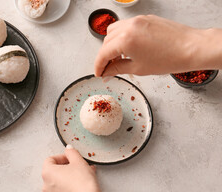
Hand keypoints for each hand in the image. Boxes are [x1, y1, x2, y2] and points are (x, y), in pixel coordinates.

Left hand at [42, 145, 99, 191]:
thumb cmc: (82, 183)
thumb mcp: (78, 161)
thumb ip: (72, 152)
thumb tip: (69, 149)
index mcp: (47, 173)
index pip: (50, 159)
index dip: (62, 156)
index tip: (71, 158)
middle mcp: (46, 186)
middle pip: (54, 171)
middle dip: (67, 167)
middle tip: (78, 166)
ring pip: (59, 183)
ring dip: (70, 177)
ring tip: (83, 176)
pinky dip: (70, 189)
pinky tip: (82, 186)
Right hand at [94, 15, 217, 76]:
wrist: (191, 47)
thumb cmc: (169, 58)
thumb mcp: (139, 68)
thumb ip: (118, 69)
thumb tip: (107, 72)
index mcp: (125, 39)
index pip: (103, 53)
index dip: (99, 65)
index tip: (99, 73)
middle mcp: (129, 26)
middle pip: (106, 41)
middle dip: (104, 56)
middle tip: (108, 69)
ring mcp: (138, 20)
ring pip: (114, 31)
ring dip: (112, 44)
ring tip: (118, 58)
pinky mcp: (145, 19)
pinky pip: (126, 26)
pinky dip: (122, 36)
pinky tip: (129, 48)